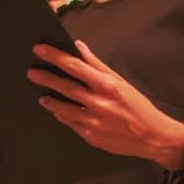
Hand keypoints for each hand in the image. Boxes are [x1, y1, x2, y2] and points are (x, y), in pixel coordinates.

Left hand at [27, 39, 183, 166]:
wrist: (152, 136)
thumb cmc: (139, 107)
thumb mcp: (121, 82)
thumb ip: (98, 65)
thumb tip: (79, 47)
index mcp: (107, 85)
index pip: (75, 66)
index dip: (55, 57)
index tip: (40, 50)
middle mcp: (98, 103)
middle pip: (66, 87)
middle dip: (46, 78)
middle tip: (32, 73)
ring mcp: (93, 122)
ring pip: (63, 108)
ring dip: (51, 101)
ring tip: (42, 96)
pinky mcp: (90, 137)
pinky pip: (70, 123)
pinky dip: (62, 116)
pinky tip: (57, 111)